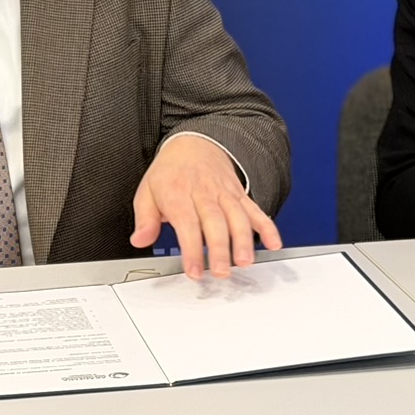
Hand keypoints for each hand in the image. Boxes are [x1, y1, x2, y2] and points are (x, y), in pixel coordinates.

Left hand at [130, 134, 282, 278]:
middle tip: (222, 271)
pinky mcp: (239, 195)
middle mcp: (204, 194)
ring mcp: (225, 194)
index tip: (195, 271)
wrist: (193, 143)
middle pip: (215, 223)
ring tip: (245, 261)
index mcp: (178, 194)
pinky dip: (267, 226)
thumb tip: (140, 240)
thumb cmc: (170, 173)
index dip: (191, 249)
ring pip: (237, 217)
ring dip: (243, 240)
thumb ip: (145, 219)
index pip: (187, 224)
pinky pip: (255, 210)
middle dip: (220, 249)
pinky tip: (274, 243)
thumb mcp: (147, 191)